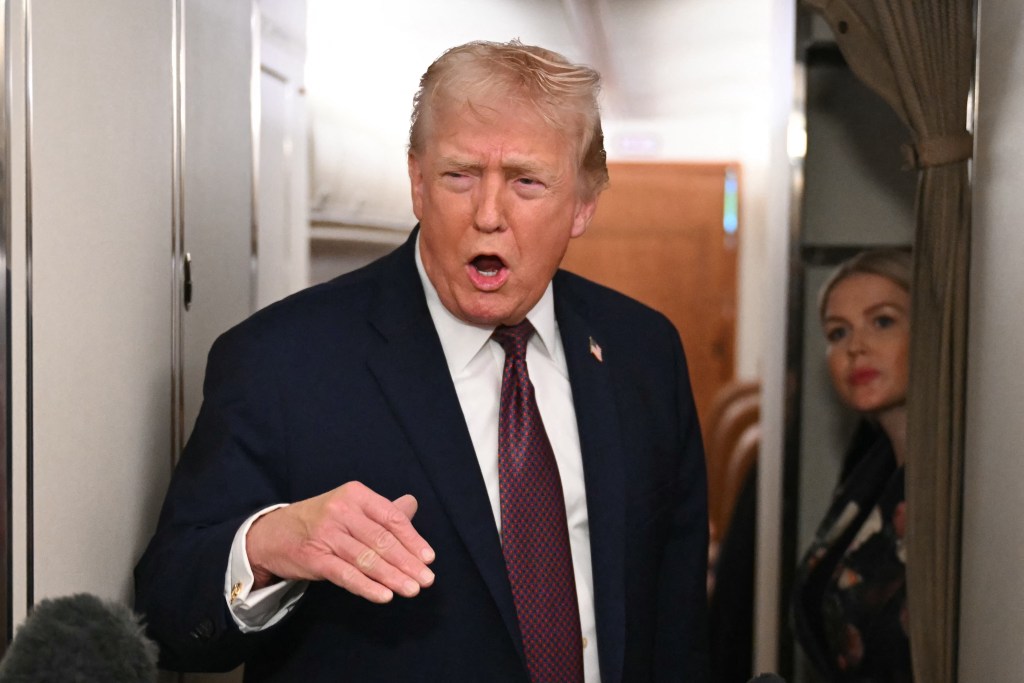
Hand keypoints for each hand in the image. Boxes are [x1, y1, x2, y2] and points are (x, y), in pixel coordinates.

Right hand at [246, 481, 435, 602]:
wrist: (272, 533)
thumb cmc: (319, 520)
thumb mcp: (349, 506)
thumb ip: (382, 510)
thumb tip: (412, 505)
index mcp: (355, 495)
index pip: (391, 518)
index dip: (412, 539)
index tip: (429, 558)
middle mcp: (341, 511)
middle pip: (382, 540)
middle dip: (407, 562)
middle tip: (426, 580)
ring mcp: (326, 534)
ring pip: (367, 558)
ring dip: (393, 576)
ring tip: (412, 589)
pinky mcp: (314, 558)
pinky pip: (345, 574)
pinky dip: (367, 587)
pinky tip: (384, 596)